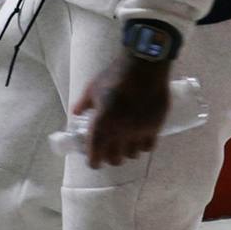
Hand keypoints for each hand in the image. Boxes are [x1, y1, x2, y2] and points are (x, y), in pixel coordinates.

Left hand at [71, 54, 171, 168]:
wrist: (143, 67)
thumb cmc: (115, 76)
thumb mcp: (93, 88)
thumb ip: (83, 104)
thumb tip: (76, 113)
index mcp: (102, 125)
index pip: (96, 156)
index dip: (94, 162)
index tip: (94, 162)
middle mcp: (120, 133)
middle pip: (115, 159)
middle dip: (111, 158)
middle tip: (110, 152)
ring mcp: (139, 131)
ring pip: (133, 154)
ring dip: (127, 152)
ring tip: (126, 145)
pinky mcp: (154, 127)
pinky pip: (149, 146)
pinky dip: (143, 146)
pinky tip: (141, 139)